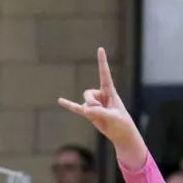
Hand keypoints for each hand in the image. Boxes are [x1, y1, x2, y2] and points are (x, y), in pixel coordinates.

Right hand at [59, 49, 148, 167]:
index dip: (102, 62)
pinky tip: (60, 101)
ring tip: (99, 118)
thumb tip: (86, 110)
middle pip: (88, 93)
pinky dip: (68, 104)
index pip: (105, 74)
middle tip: (100, 111)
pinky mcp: (90, 113)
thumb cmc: (122, 123)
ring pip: (84, 102)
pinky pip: (76, 107)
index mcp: (110, 91)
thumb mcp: (114, 117)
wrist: (121, 133)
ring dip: (89, 111)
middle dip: (91, 103)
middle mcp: (101, 95)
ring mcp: (95, 104)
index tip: (100, 49)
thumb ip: (100, 113)